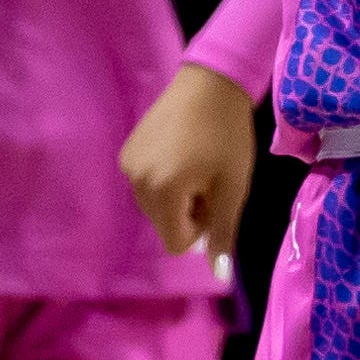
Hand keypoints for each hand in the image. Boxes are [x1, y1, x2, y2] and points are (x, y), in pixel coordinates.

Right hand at [120, 59, 260, 256]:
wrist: (210, 83)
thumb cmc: (229, 135)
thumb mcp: (233, 187)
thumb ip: (223, 233)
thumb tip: (219, 276)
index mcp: (162, 191)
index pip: (175, 242)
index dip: (200, 227)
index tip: (214, 197)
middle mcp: (136, 181)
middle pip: (162, 224)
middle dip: (187, 212)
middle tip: (207, 178)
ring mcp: (127, 165)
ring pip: (153, 206)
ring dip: (175, 196)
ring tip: (195, 163)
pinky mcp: (126, 151)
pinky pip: (145, 184)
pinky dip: (163, 179)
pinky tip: (180, 152)